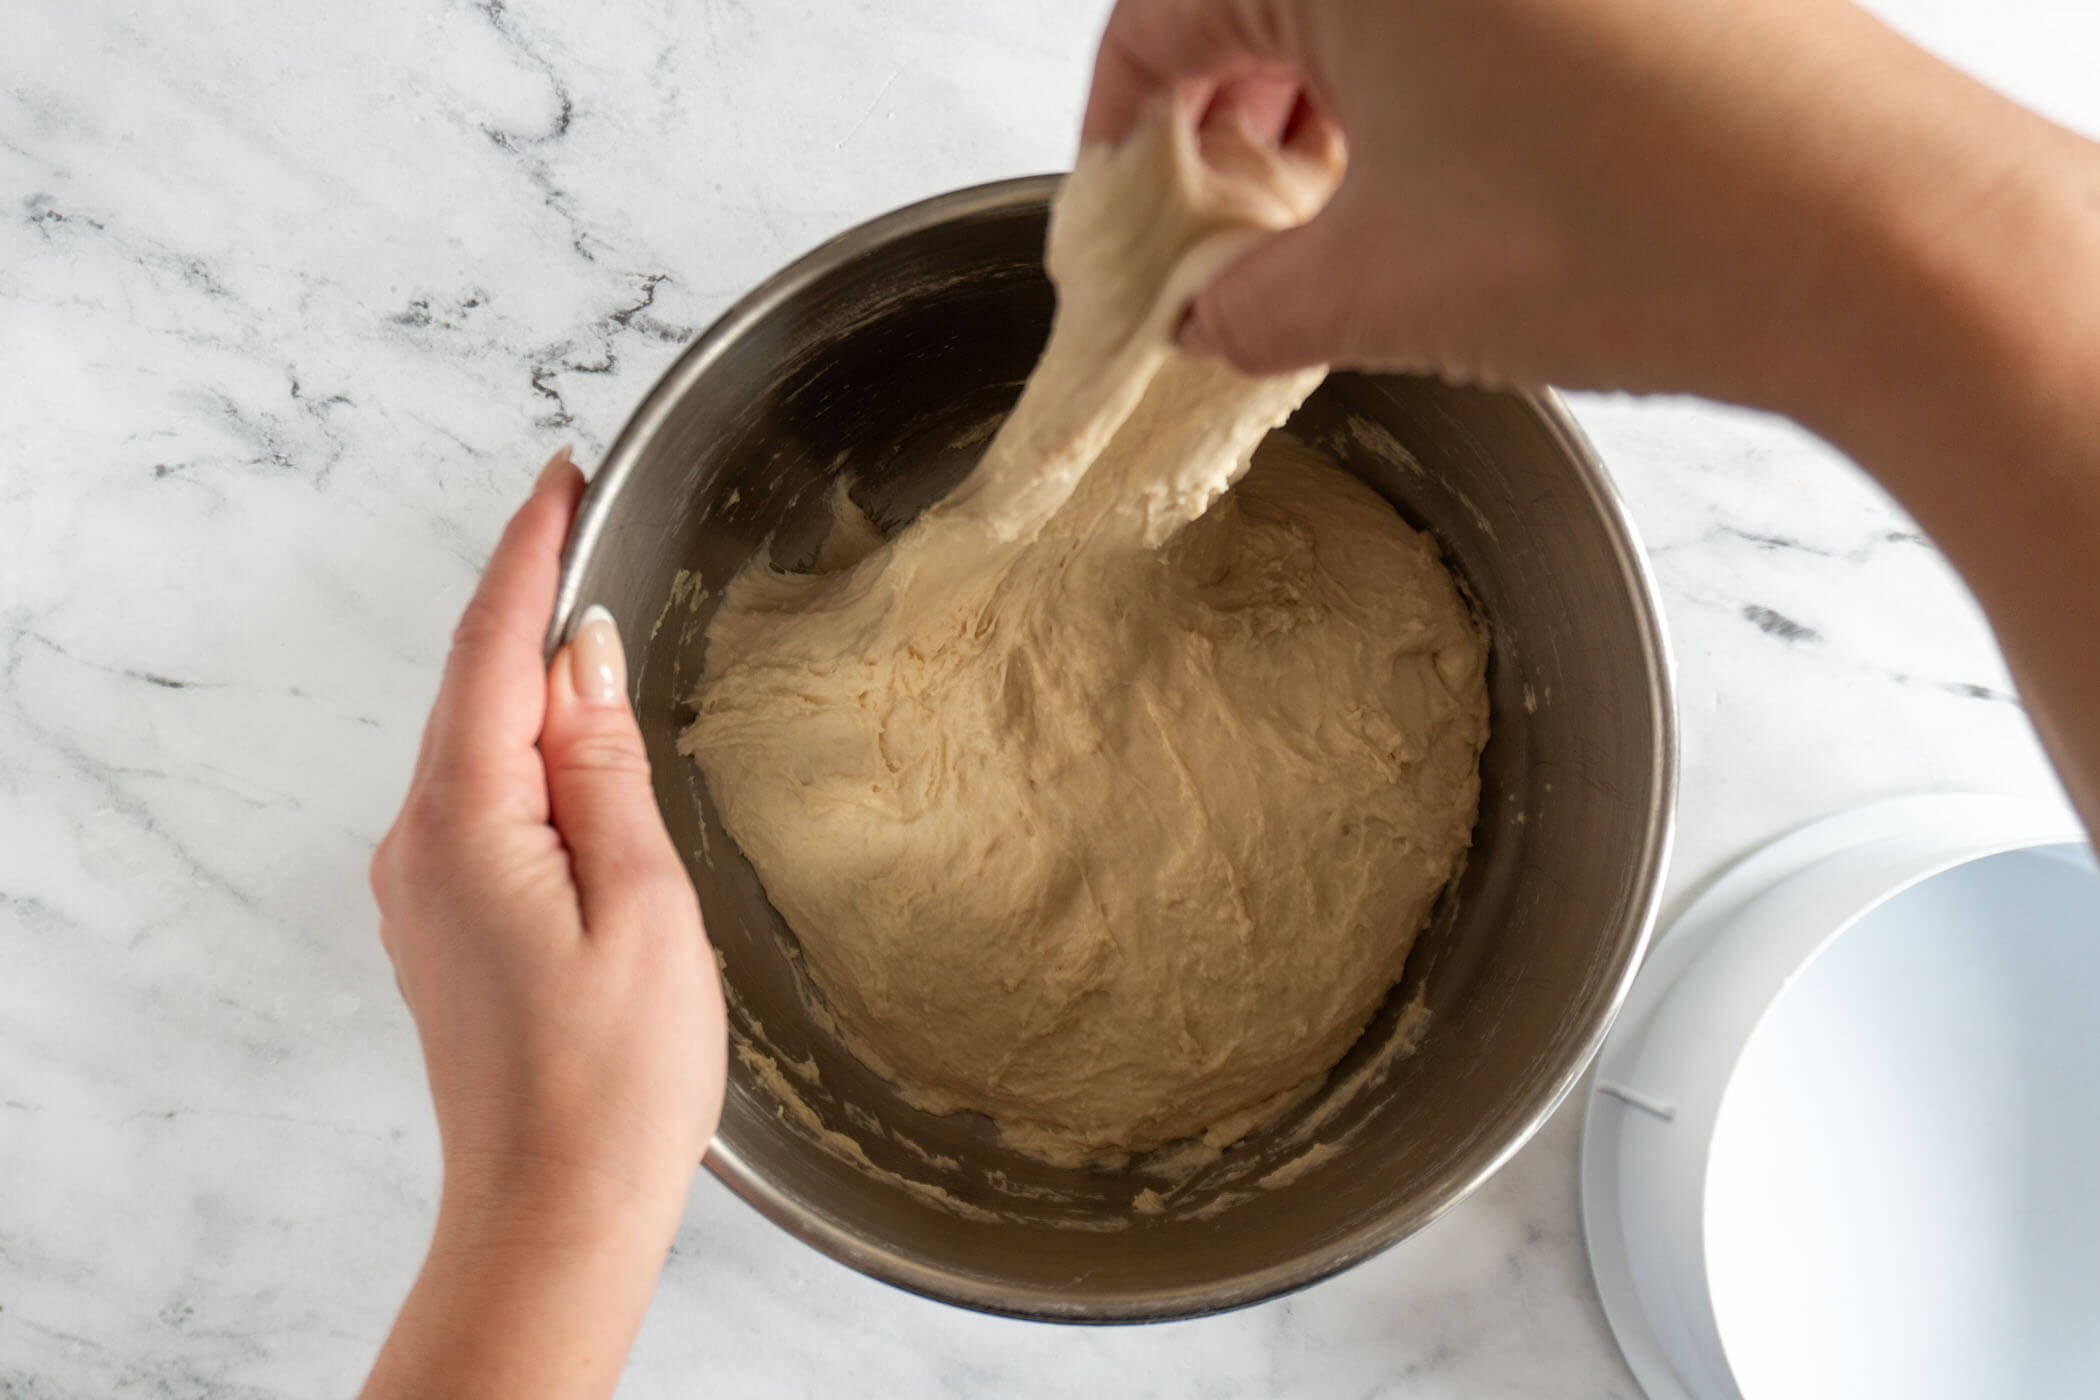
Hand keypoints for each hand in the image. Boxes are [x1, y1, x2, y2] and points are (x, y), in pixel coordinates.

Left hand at [364, 449, 724, 1398]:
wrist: (553, 1211)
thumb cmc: (616, 1080)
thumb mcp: (643, 903)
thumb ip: (604, 767)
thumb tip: (583, 654)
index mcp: (467, 823)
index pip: (492, 649)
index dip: (528, 553)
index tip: (561, 475)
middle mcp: (419, 843)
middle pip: (471, 683)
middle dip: (524, 593)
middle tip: (585, 512)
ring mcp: (421, 886)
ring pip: (474, 738)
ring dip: (525, 668)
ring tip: (592, 605)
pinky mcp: (443, 921)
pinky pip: (477, 794)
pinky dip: (521, 740)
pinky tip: (570, 734)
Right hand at [1083, 0, 2085, 408]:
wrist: (1873, 233)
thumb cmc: (1634, 227)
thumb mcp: (1379, 291)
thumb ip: (1248, 309)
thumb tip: (1207, 320)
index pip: (1157, 13)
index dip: (1116, 127)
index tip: (1117, 207)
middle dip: (1223, 121)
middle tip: (1222, 236)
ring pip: (1370, 4)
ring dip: (1326, 105)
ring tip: (1336, 225)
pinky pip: (1468, 9)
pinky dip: (1423, 82)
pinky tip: (1439, 181)